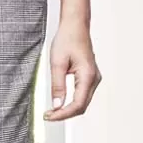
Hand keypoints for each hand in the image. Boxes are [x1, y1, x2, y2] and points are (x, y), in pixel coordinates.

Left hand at [44, 0, 101, 122]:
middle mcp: (94, 78)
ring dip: (68, 110)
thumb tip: (57, 105)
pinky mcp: (89, 77)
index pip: (78, 104)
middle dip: (64, 114)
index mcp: (88, 75)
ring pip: (83, 103)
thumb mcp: (57, 64)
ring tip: (52, 112)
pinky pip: (82, 96)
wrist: (75, 26)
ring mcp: (93, 78)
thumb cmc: (67, 40)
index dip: (63, 114)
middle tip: (48, 116)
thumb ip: (57, 86)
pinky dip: (71, 103)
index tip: (49, 116)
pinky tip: (59, 104)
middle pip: (82, 106)